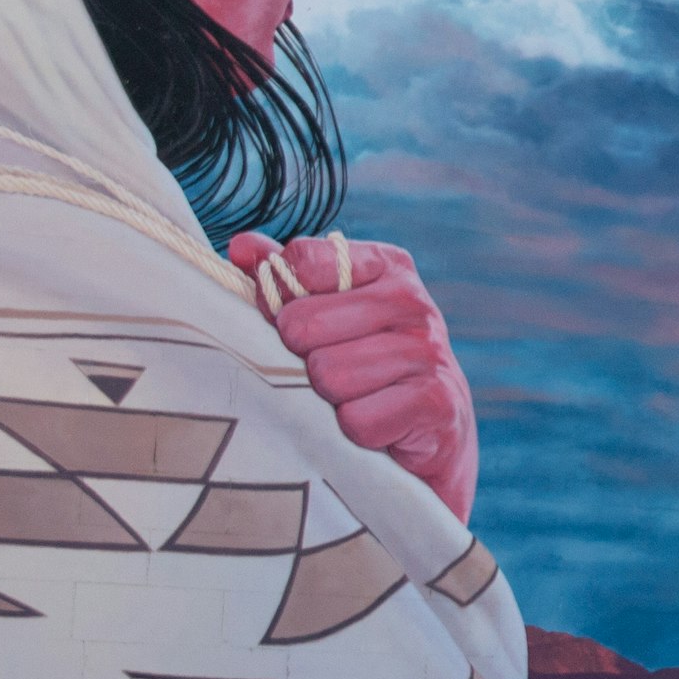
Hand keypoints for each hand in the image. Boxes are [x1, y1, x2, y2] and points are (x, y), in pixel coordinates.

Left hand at [226, 233, 479, 519]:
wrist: (437, 430)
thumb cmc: (369, 363)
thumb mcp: (331, 312)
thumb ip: (287, 278)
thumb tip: (241, 246)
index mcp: (386, 266)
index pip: (303, 262)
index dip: (281, 301)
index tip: (295, 326)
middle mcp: (413, 301)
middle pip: (304, 324)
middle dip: (304, 359)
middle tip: (330, 373)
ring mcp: (429, 350)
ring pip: (328, 375)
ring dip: (329, 400)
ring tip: (355, 399)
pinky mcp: (436, 402)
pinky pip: (357, 420)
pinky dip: (355, 433)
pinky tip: (376, 426)